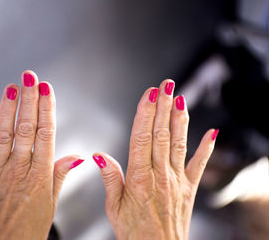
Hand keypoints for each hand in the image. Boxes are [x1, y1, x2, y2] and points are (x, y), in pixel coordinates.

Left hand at [0, 71, 83, 239]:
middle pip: (26, 128)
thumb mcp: (52, 204)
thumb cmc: (27, 228)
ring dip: (7, 109)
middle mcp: (19, 168)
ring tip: (11, 87)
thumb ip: (60, 175)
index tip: (47, 90)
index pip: (46, 134)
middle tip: (30, 78)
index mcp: (40, 175)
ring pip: (4, 134)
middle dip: (29, 100)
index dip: (47, 109)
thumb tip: (77, 156)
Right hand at [93, 79, 217, 239]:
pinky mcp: (189, 188)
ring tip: (181, 97)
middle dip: (164, 106)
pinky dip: (207, 147)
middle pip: (161, 134)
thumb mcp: (113, 207)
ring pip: (179, 143)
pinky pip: (199, 164)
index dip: (146, 114)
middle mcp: (160, 175)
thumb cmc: (135, 231)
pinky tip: (212, 131)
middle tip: (167, 84)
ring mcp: (177, 180)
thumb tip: (99, 155)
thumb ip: (109, 178)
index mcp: (139, 178)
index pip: (142, 138)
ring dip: (180, 118)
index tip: (149, 94)